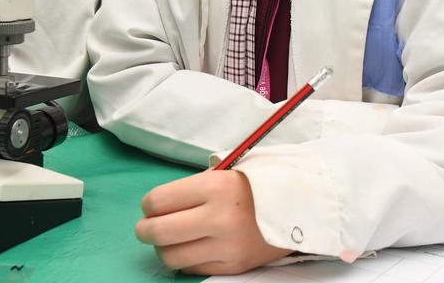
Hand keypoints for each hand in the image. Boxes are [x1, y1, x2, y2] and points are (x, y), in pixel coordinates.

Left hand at [135, 169, 289, 274]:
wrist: (300, 207)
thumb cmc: (255, 185)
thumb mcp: (225, 173)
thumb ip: (191, 188)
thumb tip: (156, 207)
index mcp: (215, 188)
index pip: (158, 201)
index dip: (148, 204)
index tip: (151, 205)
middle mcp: (218, 219)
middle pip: (158, 232)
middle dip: (144, 229)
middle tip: (146, 226)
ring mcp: (226, 247)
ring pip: (171, 256)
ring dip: (163, 248)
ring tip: (171, 238)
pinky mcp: (233, 266)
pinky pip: (192, 269)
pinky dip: (185, 260)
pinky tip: (192, 247)